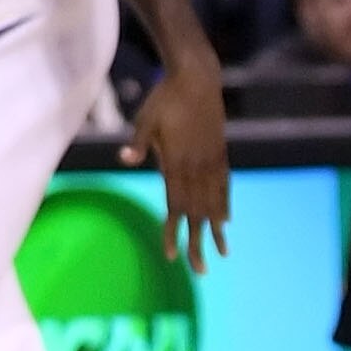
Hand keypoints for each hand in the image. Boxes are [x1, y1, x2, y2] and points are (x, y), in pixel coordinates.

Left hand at [120, 53, 229, 274]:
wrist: (197, 78)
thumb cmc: (165, 97)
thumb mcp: (146, 118)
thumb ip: (138, 143)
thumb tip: (124, 159)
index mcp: (177, 163)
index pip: (175, 206)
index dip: (172, 232)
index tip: (171, 255)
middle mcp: (197, 168)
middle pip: (197, 214)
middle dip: (197, 243)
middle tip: (200, 272)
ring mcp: (212, 162)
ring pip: (214, 204)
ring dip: (216, 231)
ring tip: (221, 254)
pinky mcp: (220, 153)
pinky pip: (224, 187)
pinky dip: (225, 205)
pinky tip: (226, 220)